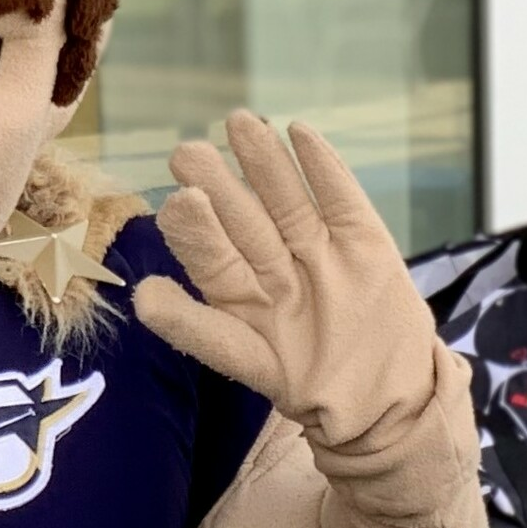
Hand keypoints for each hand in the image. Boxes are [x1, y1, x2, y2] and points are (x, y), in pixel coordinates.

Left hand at [133, 110, 440, 450]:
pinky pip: (341, 200)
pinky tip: (301, 132)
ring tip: (241, 123)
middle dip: (219, 184)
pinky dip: (325, 168)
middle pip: (243, 220)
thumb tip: (140, 297)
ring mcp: (317, 253)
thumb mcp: (246, 362)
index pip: (211, 256)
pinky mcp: (363, 244)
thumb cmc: (308, 389)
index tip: (178, 200)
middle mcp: (272, 268)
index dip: (195, 230)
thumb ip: (197, 329)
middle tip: (189, 150)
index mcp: (238, 297)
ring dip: (265, 163)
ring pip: (286, 201)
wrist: (386, 404)